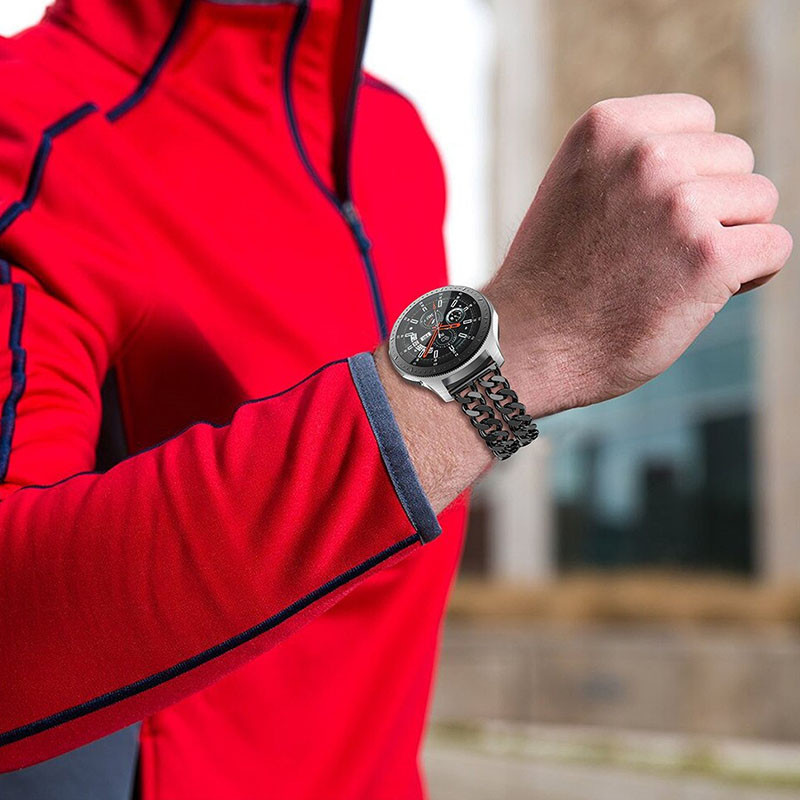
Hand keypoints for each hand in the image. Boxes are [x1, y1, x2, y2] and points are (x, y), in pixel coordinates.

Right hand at [485, 93, 792, 413]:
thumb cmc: (555, 278)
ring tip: (670, 273)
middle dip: (711, 204)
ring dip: (727, 238)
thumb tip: (710, 165)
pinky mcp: (708, 257)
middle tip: (657, 252)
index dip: (686, 171)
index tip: (648, 214)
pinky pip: (774, 247)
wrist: (524, 345)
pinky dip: (750, 274)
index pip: (698, 120)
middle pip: (735, 158)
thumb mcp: (579, 188)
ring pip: (759, 201)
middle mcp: (644, 153)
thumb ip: (632, 162)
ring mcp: (677, 203)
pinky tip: (700, 295)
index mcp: (608, 126)